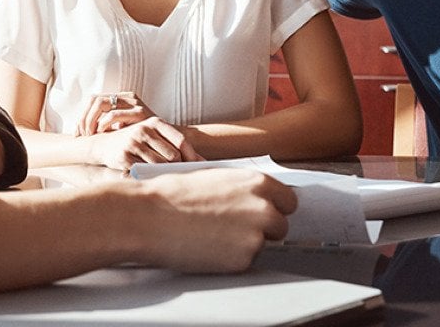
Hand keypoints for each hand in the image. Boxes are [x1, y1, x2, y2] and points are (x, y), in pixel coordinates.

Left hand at [77, 91, 155, 135]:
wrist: (166, 141)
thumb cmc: (140, 137)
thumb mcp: (120, 129)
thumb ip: (106, 125)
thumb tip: (81, 132)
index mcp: (121, 98)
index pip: (94, 100)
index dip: (82, 116)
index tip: (78, 133)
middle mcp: (127, 97)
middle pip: (94, 100)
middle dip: (84, 118)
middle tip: (82, 134)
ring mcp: (134, 103)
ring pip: (101, 103)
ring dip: (91, 120)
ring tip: (90, 134)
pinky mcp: (140, 113)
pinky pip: (115, 114)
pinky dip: (103, 123)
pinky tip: (101, 132)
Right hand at [87, 116, 201, 169]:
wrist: (104, 144)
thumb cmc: (136, 142)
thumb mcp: (154, 137)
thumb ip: (176, 146)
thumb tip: (204, 163)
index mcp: (155, 122)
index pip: (180, 140)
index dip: (192, 156)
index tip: (199, 168)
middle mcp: (144, 130)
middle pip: (173, 155)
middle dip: (179, 167)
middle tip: (183, 177)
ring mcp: (133, 142)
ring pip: (160, 165)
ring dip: (166, 174)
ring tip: (168, 179)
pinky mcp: (124, 156)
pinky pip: (145, 172)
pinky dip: (151, 178)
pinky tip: (152, 179)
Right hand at [140, 168, 297, 271]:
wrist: (152, 218)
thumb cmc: (174, 196)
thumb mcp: (216, 178)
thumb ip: (242, 189)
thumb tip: (253, 198)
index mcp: (257, 182)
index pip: (288, 200)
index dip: (274, 207)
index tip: (264, 212)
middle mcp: (263, 208)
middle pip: (281, 225)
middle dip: (263, 228)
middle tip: (235, 228)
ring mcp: (255, 235)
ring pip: (264, 245)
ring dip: (246, 243)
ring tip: (216, 235)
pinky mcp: (243, 259)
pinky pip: (246, 261)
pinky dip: (231, 258)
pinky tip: (209, 247)